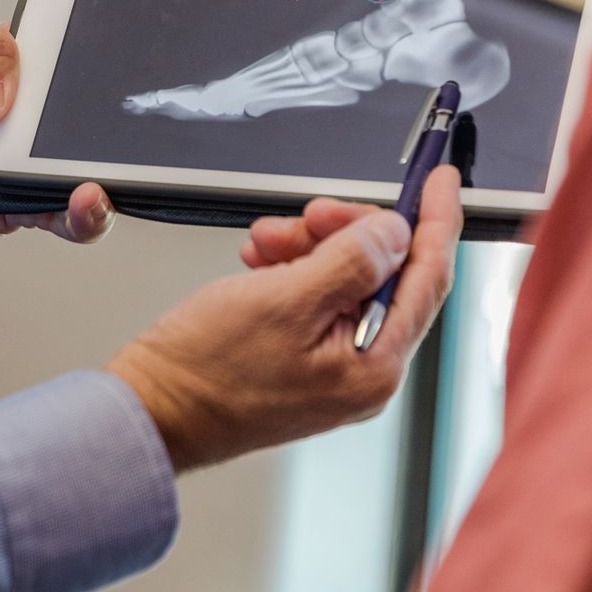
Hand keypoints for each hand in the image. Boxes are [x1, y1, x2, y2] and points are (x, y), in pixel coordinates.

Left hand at [0, 8, 113, 245]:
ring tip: (97, 170)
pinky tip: (88, 201)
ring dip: (110, 172)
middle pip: (101, 117)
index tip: (115, 60)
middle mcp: (48, 117)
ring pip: (98, 170)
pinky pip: (71, 218)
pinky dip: (89, 215)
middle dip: (112, 119)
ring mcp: (41, 163)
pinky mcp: (28, 206)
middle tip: (98, 119)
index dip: (107, 58)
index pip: (88, 58)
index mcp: (37, 67)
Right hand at [107, 167, 463, 472]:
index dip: (436, 221)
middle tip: (310, 214)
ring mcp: (334, 367)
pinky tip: (262, 262)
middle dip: (347, 231)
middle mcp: (364, 371)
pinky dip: (292, 268)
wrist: (150, 411)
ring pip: (346, 277)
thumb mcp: (286, 299)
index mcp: (375, 366)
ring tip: (266, 243)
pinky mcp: (304, 358)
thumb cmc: (206, 372)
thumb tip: (396, 232)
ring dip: (310, 246)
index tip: (441, 179)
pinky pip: (316, 295)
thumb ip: (352, 261)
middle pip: (385, 273)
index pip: (428, 278)